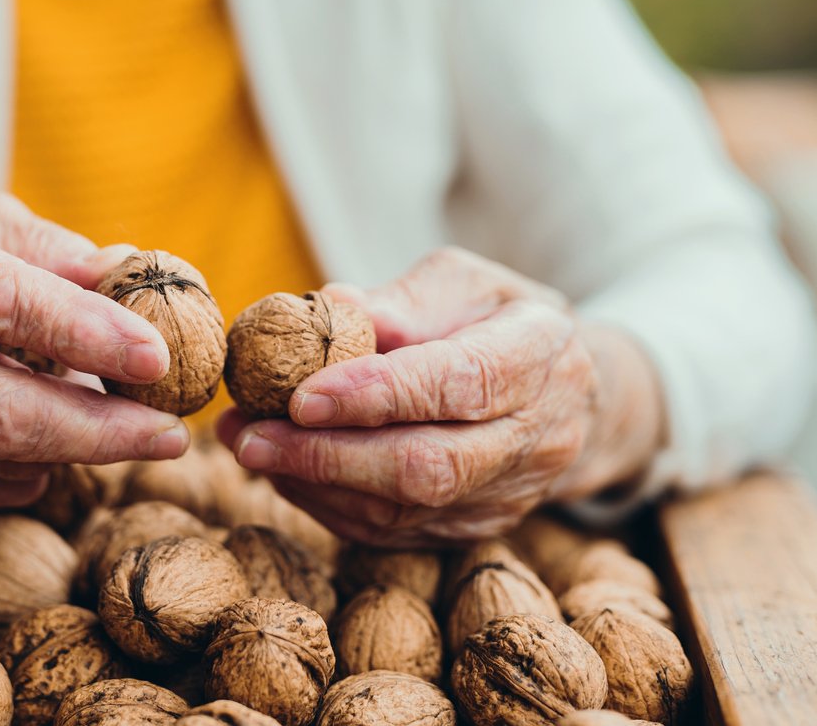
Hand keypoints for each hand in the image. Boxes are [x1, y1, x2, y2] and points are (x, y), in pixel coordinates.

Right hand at [0, 193, 189, 507]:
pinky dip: (34, 467)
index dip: (83, 333)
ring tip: (121, 424)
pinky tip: (47, 439)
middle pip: (2, 408)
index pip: (0, 301)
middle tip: (171, 432)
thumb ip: (57, 251)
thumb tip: (135, 277)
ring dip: (77, 445)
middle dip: (102, 429)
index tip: (156, 355)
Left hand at [217, 247, 663, 545]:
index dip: (378, 394)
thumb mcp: (463, 283)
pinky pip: (394, 533)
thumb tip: (330, 309)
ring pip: (404, 510)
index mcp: (540, 355)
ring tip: (248, 445)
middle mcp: (537, 435)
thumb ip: (401, 300)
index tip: (300, 395)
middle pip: (429, 466)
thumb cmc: (496, 320)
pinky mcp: (475, 529)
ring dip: (313, 483)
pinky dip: (328, 505)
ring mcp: (509, 495)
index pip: (460, 383)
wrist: (567, 393)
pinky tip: (285, 471)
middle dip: (328, 455)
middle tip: (250, 436)